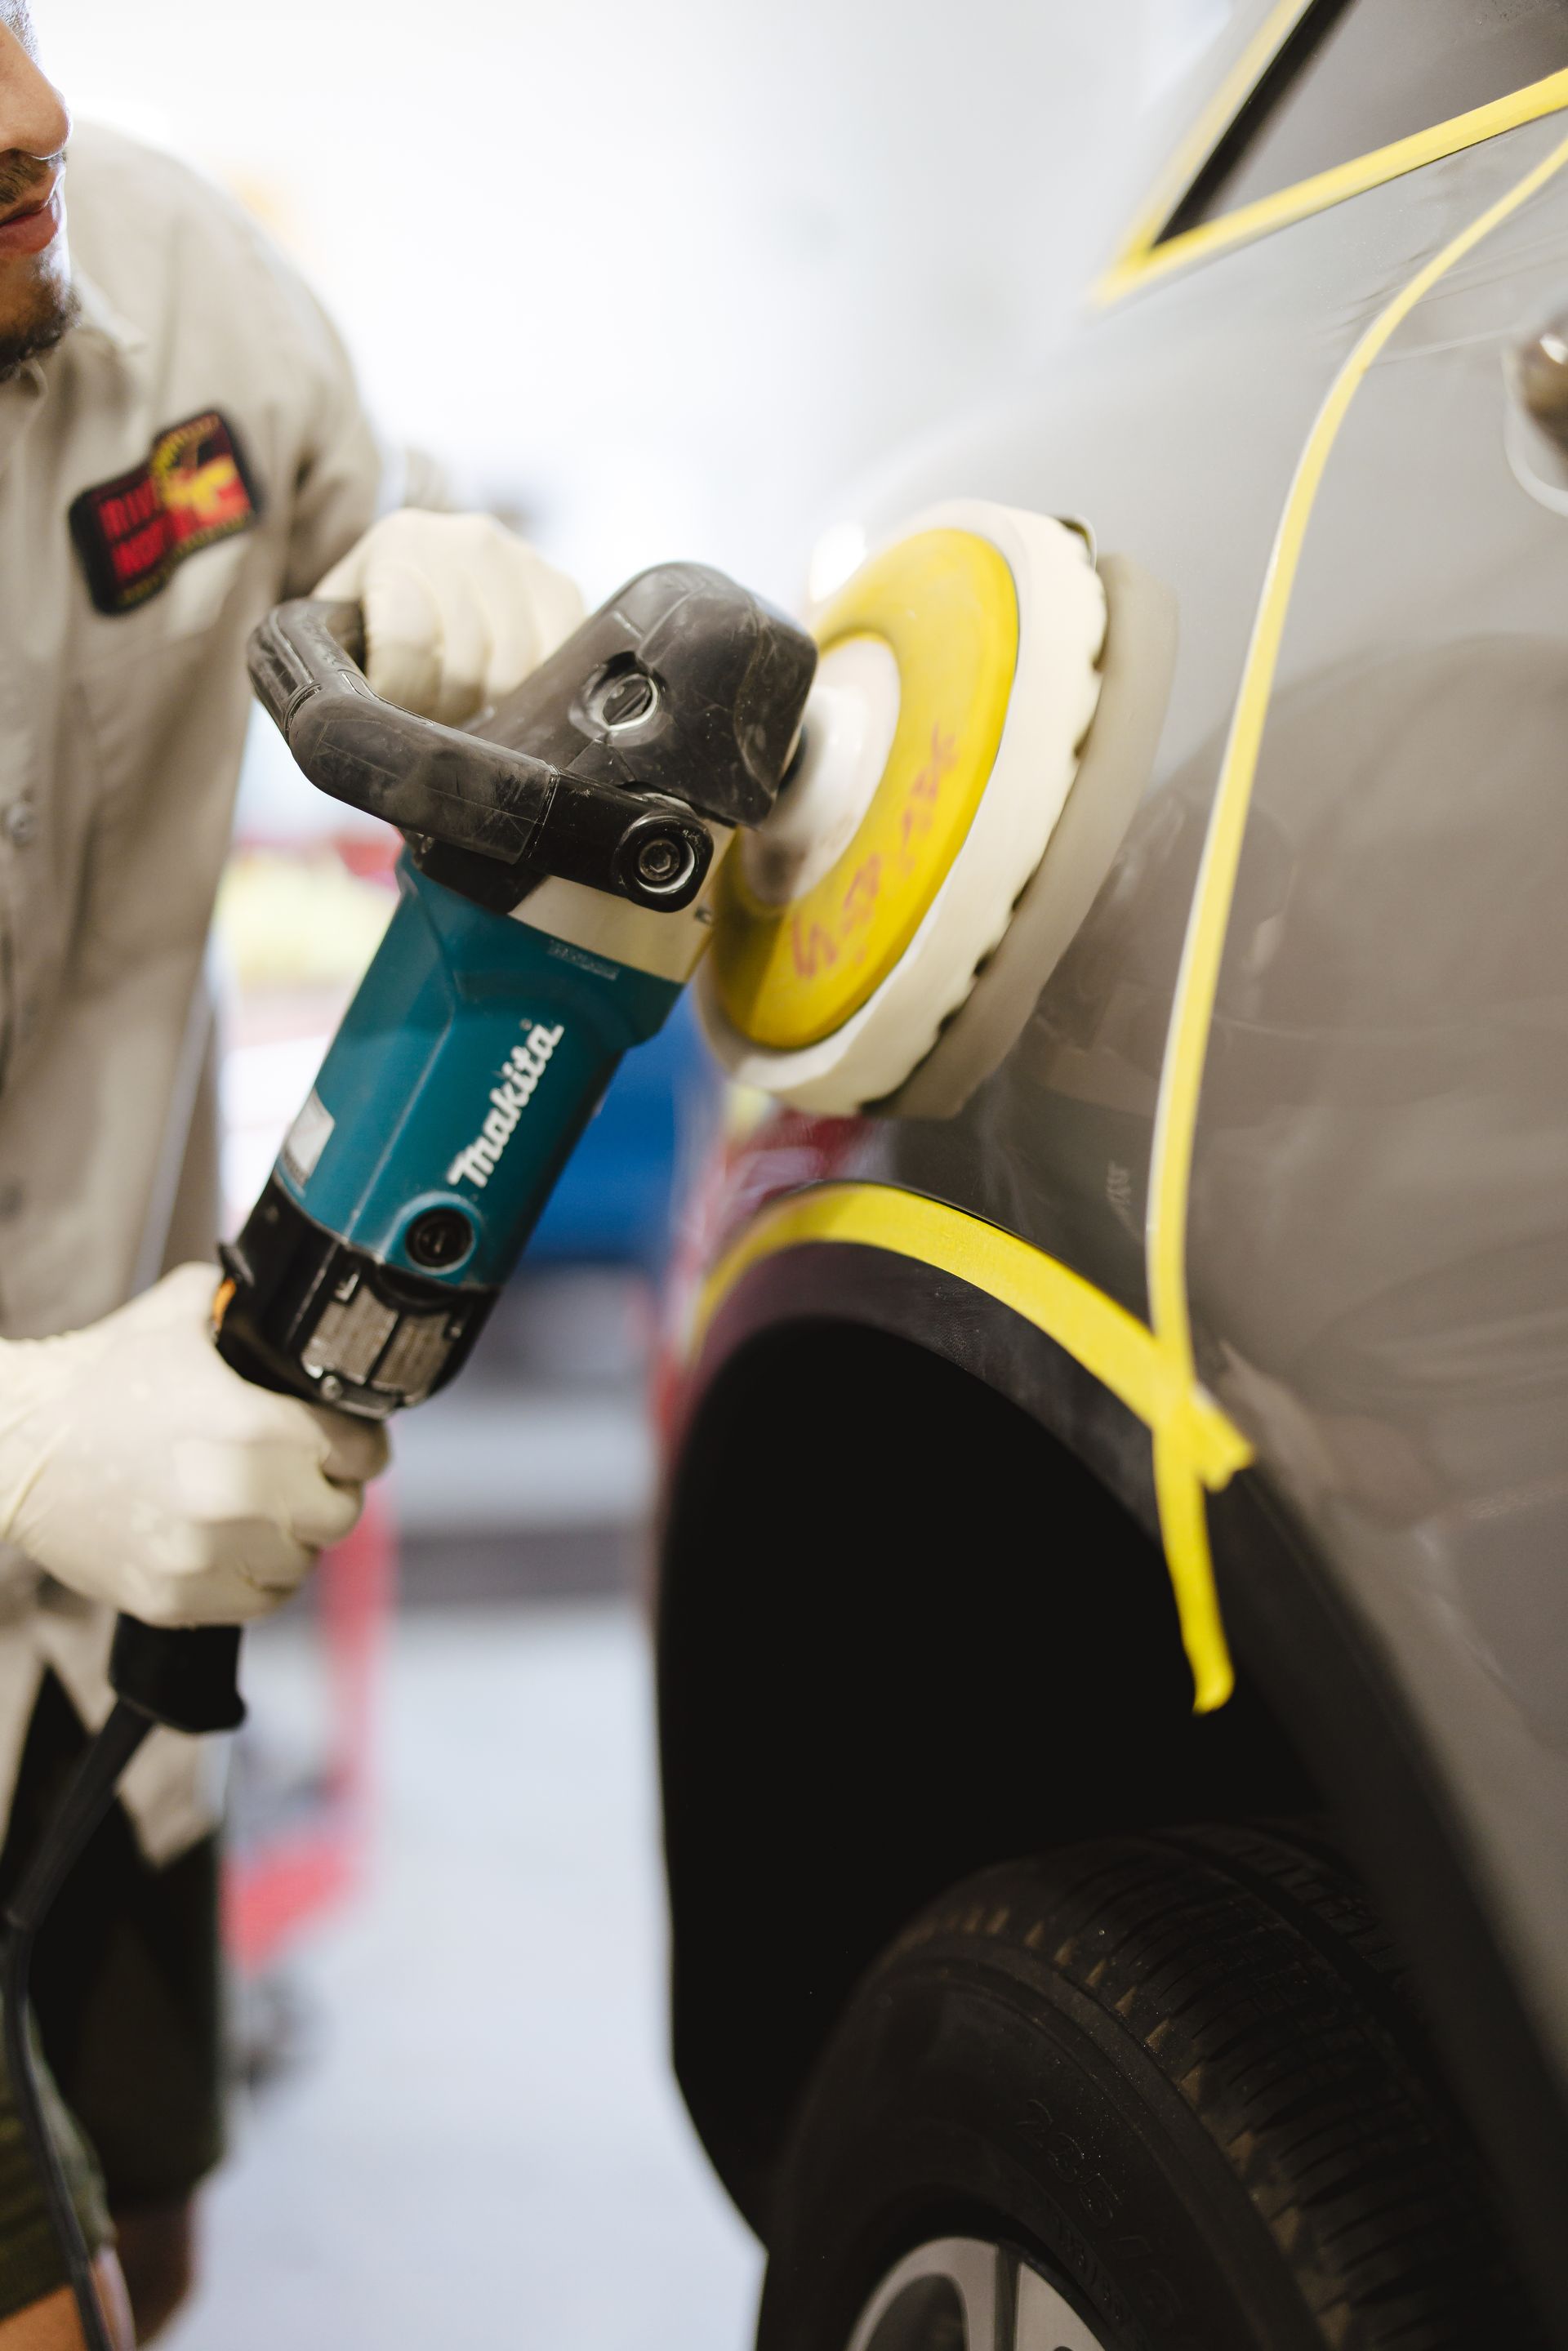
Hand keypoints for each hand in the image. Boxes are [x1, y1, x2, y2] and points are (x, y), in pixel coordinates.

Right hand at [0, 1265, 388, 1627]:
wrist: (13, 1445)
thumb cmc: (94, 1379)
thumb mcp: (181, 1312)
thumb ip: (249, 1305)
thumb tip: (297, 1311)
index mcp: (251, 1424)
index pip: (359, 1451)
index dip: (360, 1442)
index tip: (348, 1440)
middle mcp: (235, 1497)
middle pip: (339, 1514)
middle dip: (329, 1490)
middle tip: (306, 1475)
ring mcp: (204, 1556)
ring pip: (302, 1563)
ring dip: (293, 1538)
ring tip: (264, 1510)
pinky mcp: (174, 1599)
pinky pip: (256, 1603)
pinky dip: (257, 1577)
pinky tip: (235, 1545)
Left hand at [315, 509, 583, 725]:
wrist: (422, 563)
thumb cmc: (374, 610)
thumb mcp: (341, 626)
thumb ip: (343, 660)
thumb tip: (351, 724)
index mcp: (401, 542)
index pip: (408, 641)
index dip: (402, 694)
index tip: (392, 707)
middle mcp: (469, 541)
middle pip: (466, 666)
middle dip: (445, 706)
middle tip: (431, 710)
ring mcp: (523, 561)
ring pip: (515, 673)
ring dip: (488, 704)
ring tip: (464, 700)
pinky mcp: (562, 590)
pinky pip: (559, 662)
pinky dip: (533, 691)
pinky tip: (505, 690)